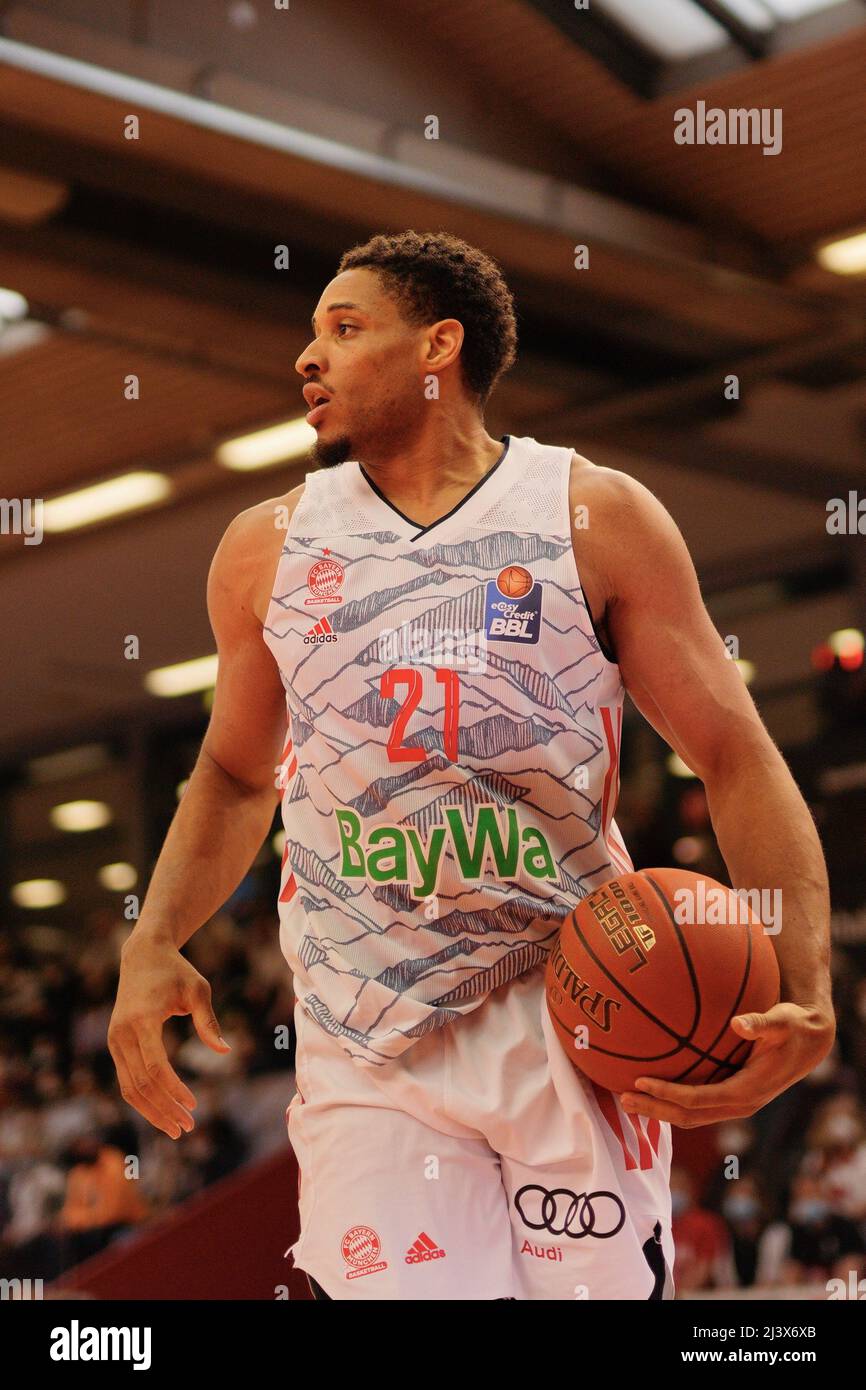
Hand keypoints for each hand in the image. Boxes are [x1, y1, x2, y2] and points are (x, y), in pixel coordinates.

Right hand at [108, 932, 230, 1138]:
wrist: (143, 954)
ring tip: (176, 1127)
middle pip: (140, 1084)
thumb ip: (208, 1021)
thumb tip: (225, 1051)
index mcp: (142, 1020)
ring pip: (128, 1087)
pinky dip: (143, 1098)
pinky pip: (126, 1079)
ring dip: (151, 1111)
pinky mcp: (115, 1043)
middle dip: (163, 1109)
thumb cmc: (176, 971)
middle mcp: (123, 1033)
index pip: (154, 1066)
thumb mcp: (198, 989)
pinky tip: (162, 1110)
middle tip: (188, 1127)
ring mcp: (115, 1039)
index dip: (173, 1089)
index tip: (193, 1104)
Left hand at [619, 1001, 834, 1127]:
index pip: (698, 1099)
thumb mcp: (782, 1022)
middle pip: (688, 1116)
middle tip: (622, 1098)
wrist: (809, 1044)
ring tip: (626, 1099)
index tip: (641, 1083)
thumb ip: (761, 1023)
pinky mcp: (730, 1099)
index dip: (668, 1094)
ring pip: (690, 1116)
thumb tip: (739, 1023)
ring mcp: (734, 1105)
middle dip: (654, 1110)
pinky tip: (650, 1088)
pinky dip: (670, 1103)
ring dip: (658, 1111)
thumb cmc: (793, 1028)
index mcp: (747, 1091)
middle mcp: (739, 1105)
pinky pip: (696, 1107)